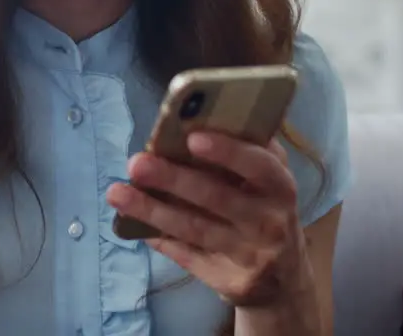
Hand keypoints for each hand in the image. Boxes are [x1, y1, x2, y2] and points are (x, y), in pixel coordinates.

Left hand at [105, 132, 312, 308]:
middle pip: (217, 198)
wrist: (285, 282)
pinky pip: (186, 256)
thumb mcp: (270, 183)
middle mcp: (270, 223)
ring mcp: (251, 256)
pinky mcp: (230, 282)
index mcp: (280, 188)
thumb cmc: (267, 213)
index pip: (259, 166)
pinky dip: (157, 237)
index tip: (192, 138)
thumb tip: (197, 120)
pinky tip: (130, 223)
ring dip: (152, 210)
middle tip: (136, 163)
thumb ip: (248, 154)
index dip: (228, 152)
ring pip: (195, 229)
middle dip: (173, 179)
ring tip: (117, 193)